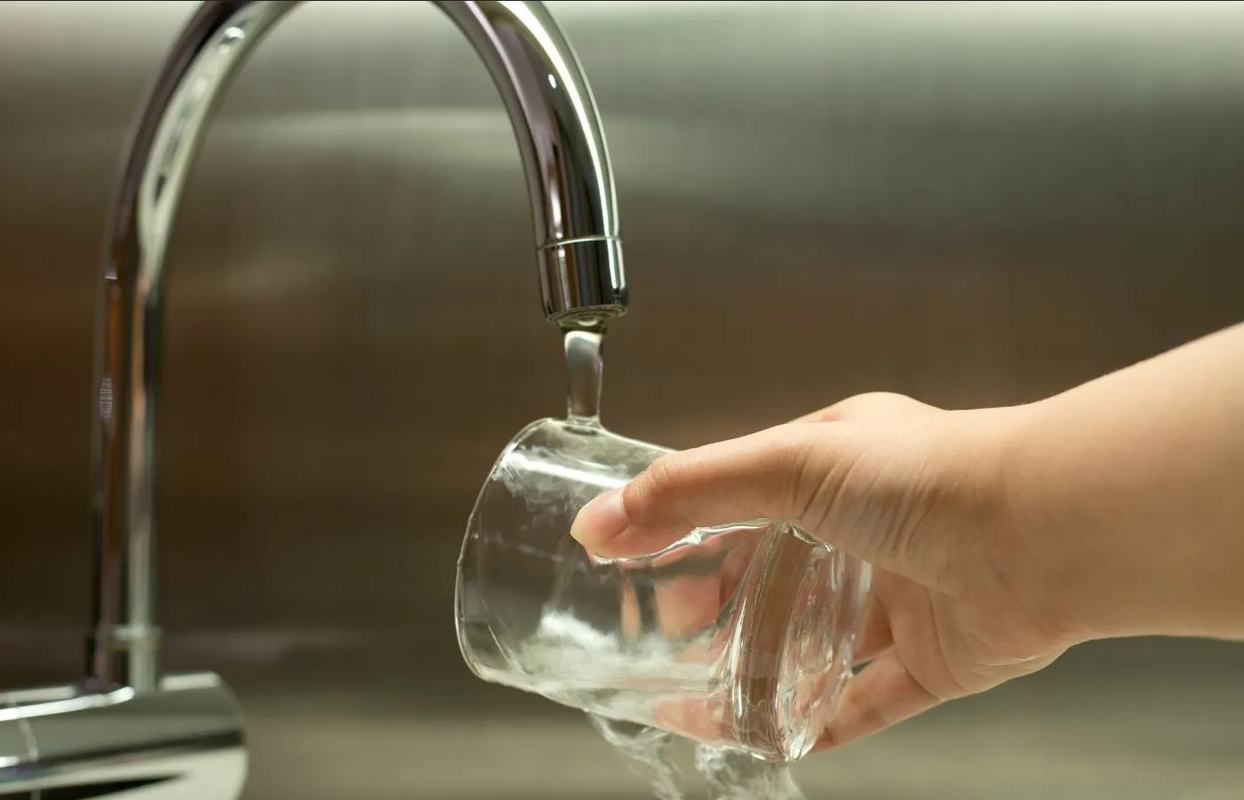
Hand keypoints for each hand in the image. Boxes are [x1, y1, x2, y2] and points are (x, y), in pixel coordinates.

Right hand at [571, 392, 1069, 750]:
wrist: (1044, 531)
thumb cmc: (931, 475)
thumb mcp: (789, 461)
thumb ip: (691, 489)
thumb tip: (601, 521)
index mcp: (839, 465)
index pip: (745, 497)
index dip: (689, 530)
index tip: (636, 561)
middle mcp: (872, 527)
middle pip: (776, 576)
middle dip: (717, 606)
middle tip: (664, 633)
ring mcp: (903, 594)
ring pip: (817, 644)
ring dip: (762, 668)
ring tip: (700, 696)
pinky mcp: (935, 658)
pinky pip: (871, 700)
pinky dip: (825, 720)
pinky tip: (780, 737)